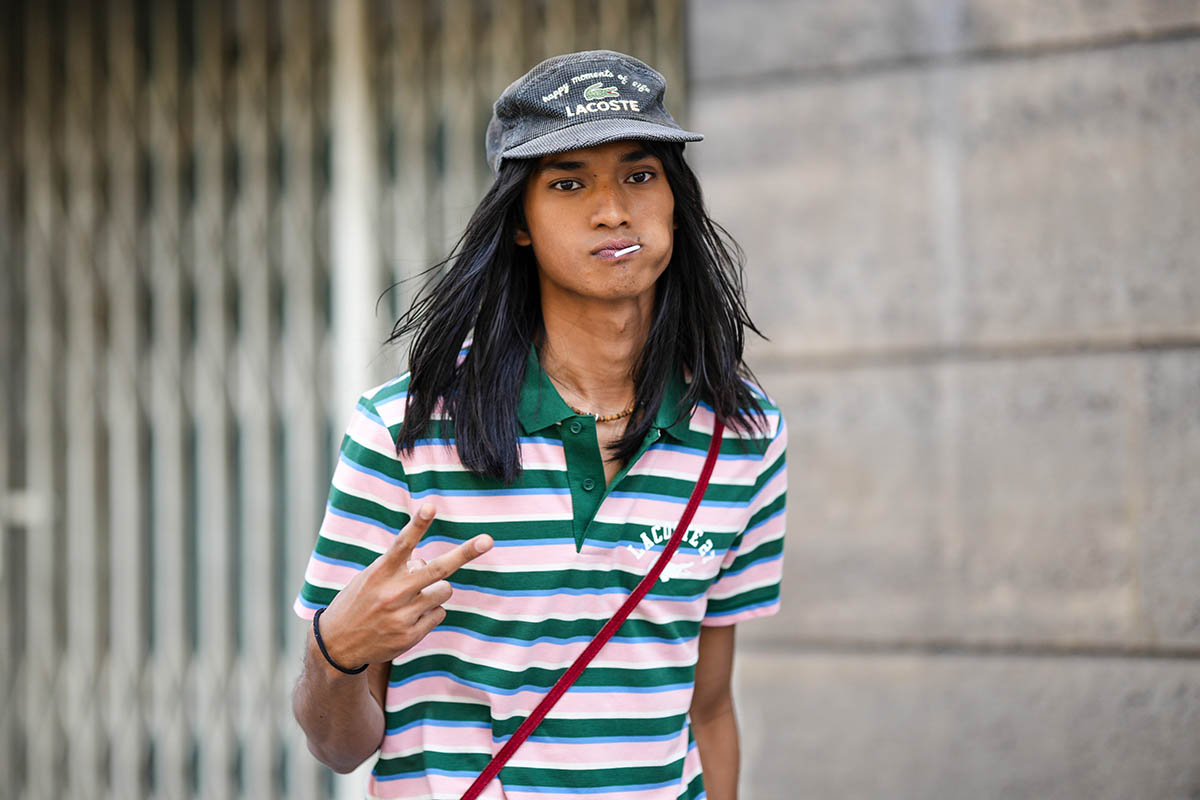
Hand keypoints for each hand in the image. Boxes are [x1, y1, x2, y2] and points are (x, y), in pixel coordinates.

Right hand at [315, 503, 492, 668]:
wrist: (337, 646)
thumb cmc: (358, 603)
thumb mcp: (371, 578)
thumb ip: (399, 568)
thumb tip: (427, 564)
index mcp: (380, 573)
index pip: (402, 543)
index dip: (418, 524)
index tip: (430, 506)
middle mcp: (393, 593)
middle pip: (437, 569)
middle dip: (464, 553)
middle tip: (487, 540)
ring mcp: (403, 615)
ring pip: (444, 591)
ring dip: (437, 590)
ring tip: (414, 598)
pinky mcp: (411, 635)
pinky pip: (439, 613)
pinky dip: (430, 612)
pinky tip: (410, 618)